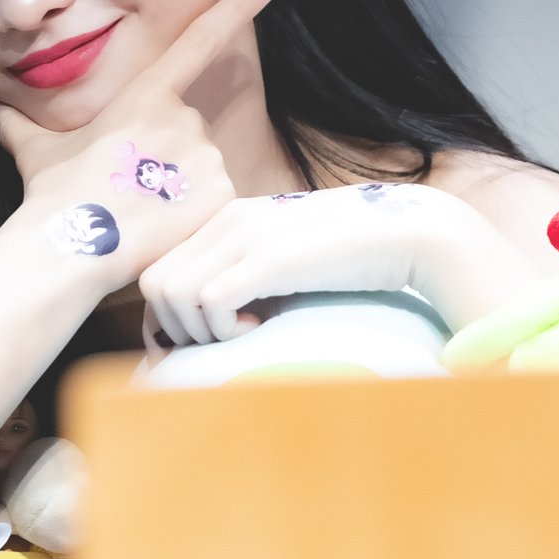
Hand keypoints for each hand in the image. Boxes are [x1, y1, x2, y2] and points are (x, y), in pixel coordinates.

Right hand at [0, 0, 281, 295]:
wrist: (72, 247)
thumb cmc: (54, 195)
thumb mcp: (34, 152)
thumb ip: (12, 125)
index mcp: (144, 96)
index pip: (200, 40)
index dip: (238, 7)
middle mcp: (181, 119)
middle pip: (188, 131)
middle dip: (166, 158)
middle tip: (130, 191)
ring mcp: (203, 157)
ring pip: (204, 168)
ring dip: (182, 190)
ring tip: (144, 216)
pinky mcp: (218, 195)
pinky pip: (219, 203)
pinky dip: (198, 217)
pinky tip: (166, 231)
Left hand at [138, 180, 438, 345]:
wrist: (405, 231)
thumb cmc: (348, 255)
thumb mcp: (284, 259)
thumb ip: (246, 276)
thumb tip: (212, 320)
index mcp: (227, 219)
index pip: (159, 271)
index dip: (170, 317)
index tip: (205, 338)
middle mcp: (227, 220)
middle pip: (154, 285)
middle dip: (178, 327)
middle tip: (223, 340)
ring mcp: (246, 235)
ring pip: (172, 295)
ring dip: (202, 329)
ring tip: (246, 330)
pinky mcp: (269, 257)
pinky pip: (209, 302)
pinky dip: (224, 329)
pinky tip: (259, 327)